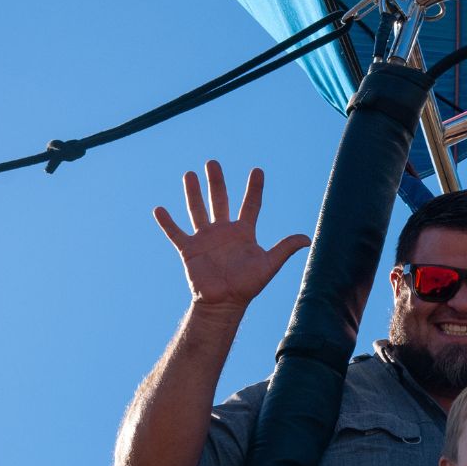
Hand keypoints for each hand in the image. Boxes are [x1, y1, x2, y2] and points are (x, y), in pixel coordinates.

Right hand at [153, 160, 309, 313]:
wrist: (225, 303)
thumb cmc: (248, 285)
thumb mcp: (269, 264)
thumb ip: (285, 249)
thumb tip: (307, 238)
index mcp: (244, 232)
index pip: (251, 204)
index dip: (255, 188)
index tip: (258, 170)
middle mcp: (224, 231)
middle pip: (220, 200)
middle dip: (217, 181)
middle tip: (212, 162)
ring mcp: (205, 238)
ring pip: (197, 210)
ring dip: (193, 192)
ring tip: (189, 174)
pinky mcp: (189, 249)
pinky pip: (175, 233)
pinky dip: (167, 222)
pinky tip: (159, 209)